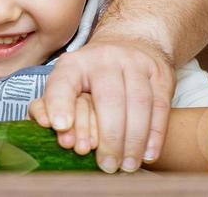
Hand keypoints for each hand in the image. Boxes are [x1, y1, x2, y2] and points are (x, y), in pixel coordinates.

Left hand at [33, 35, 171, 172]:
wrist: (131, 42)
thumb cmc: (93, 76)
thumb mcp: (70, 83)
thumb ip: (54, 106)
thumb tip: (47, 127)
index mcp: (75, 63)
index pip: (63, 82)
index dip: (60, 103)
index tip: (60, 127)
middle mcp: (105, 57)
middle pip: (109, 98)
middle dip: (109, 137)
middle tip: (107, 165)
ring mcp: (135, 62)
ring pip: (138, 103)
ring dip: (133, 140)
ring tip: (127, 165)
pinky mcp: (160, 73)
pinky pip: (159, 106)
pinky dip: (155, 134)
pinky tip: (147, 154)